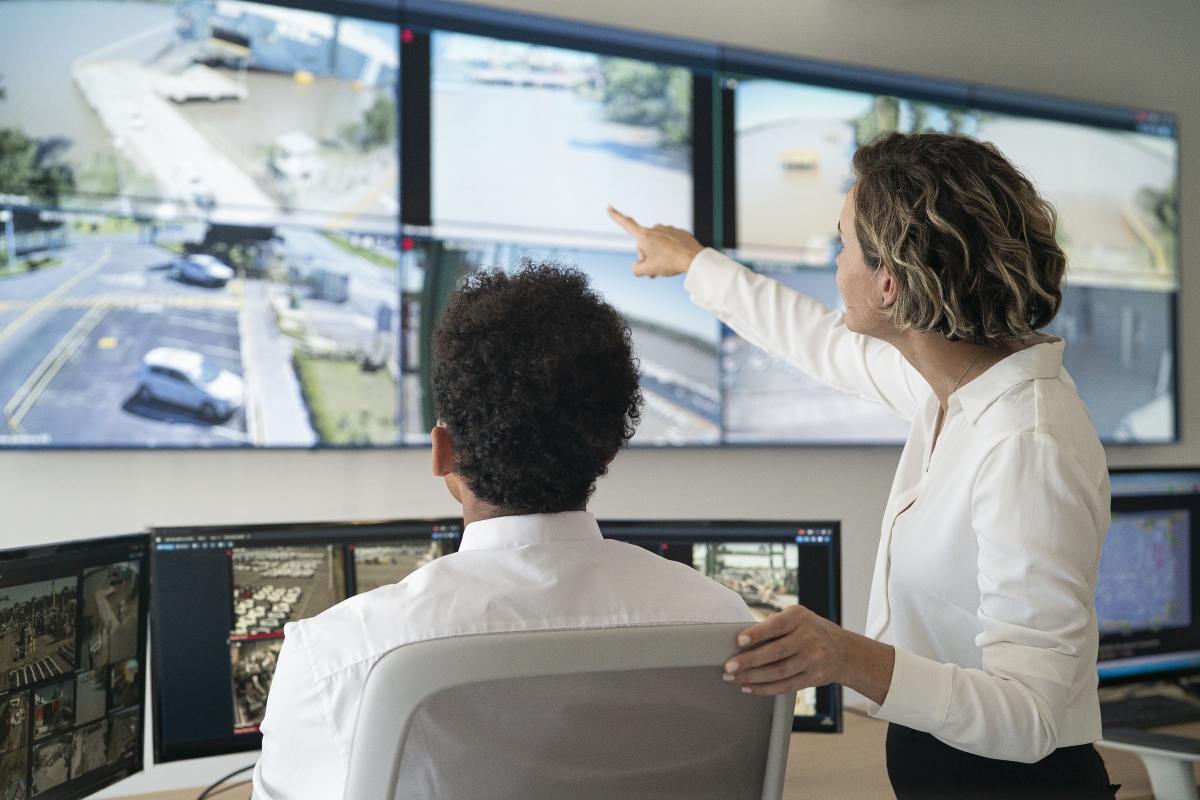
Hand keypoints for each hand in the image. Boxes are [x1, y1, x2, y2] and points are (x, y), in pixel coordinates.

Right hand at [607, 206, 703, 276]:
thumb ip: (636, 269)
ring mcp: (668, 229)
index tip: (609, 208)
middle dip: (646, 256)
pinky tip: (676, 258)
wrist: (694, 259)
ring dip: (658, 254)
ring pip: (657, 243)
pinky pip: (670, 242)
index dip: (616, 216)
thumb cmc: (669, 263)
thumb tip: (637, 265)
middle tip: (653, 271)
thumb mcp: (648, 270)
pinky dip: (670, 250)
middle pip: (643, 243)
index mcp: (644, 235)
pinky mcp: (679, 232)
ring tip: (666, 265)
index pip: (626, 223)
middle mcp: (655, 228)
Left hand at [723, 605, 894, 705]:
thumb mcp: (798, 618)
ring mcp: (813, 659)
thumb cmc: (811, 631)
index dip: (757, 633)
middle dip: (749, 661)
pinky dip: (765, 689)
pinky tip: (749, 688)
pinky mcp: (814, 678)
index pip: (777, 625)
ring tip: (733, 678)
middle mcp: (809, 637)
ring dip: (753, 677)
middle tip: (728, 666)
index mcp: (801, 617)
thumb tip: (744, 637)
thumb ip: (774, 624)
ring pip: (779, 672)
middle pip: (775, 652)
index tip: (739, 640)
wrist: (845, 652)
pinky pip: (786, 686)